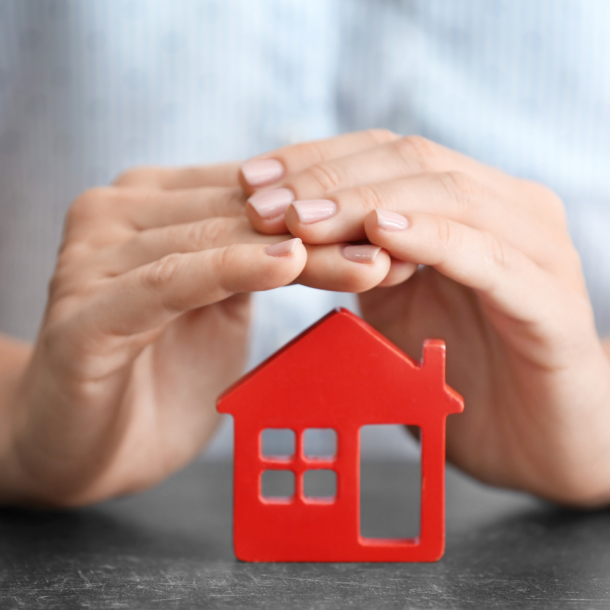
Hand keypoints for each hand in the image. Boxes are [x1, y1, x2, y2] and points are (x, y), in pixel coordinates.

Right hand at [0, 157, 397, 506]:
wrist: (78, 442)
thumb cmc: (154, 372)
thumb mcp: (215, 305)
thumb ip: (250, 261)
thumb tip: (322, 234)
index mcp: (150, 204)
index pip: (253, 194)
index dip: (327, 209)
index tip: (400, 227)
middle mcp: (115, 214)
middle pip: (241, 213)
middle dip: (328, 231)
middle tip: (403, 245)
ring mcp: (93, 258)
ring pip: (215, 240)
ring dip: (301, 252)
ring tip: (372, 263)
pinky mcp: (83, 312)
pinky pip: (170, 281)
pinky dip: (230, 270)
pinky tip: (286, 264)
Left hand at [243, 131, 609, 505]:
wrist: (541, 440)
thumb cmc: (464, 369)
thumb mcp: (397, 305)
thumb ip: (361, 260)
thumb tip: (293, 225)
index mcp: (469, 203)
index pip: (387, 153)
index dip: (317, 159)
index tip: (252, 177)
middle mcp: (507, 209)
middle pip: (410, 161)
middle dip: (328, 180)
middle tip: (262, 203)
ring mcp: (535, 248)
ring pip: (445, 196)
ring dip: (364, 204)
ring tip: (301, 220)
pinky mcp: (549, 299)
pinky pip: (483, 255)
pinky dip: (429, 237)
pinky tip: (380, 233)